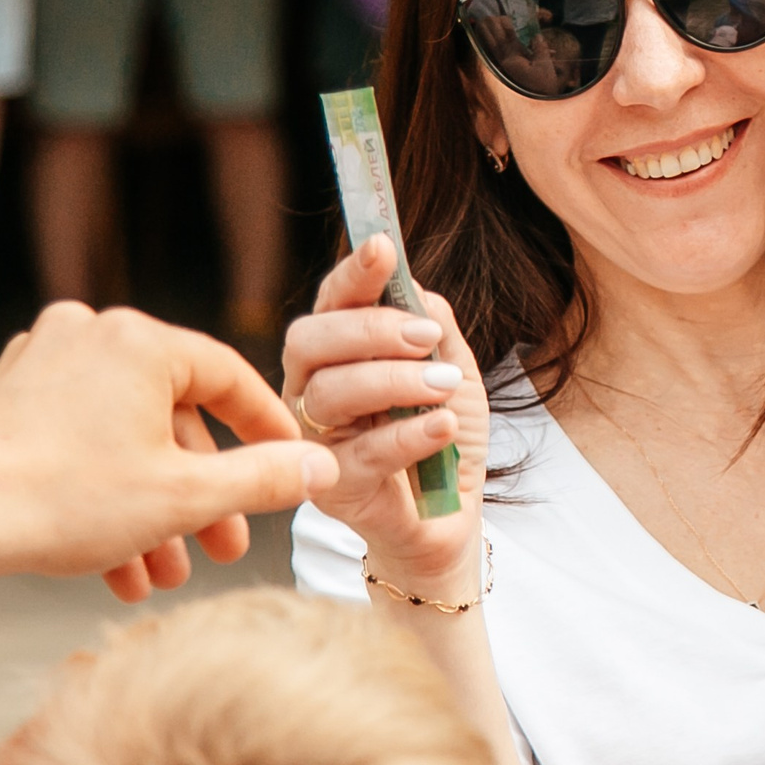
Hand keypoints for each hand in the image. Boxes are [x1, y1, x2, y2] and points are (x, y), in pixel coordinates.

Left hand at [0, 302, 337, 601]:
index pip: (228, 378)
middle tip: (223, 547)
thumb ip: (264, 477)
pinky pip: (79, 439)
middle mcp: (90, 334)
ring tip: (165, 573)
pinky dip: (104, 492)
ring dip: (151, 508)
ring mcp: (42, 361)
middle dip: (199, 494)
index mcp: (139, 340)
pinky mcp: (7, 397)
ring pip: (124, 436)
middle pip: (172, 416)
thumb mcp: (185, 497)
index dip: (266, 430)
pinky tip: (118, 563)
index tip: (290, 467)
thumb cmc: (65, 501)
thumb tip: (322, 466)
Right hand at [286, 237, 490, 590]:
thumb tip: (416, 287)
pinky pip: (361, 453)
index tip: (384, 248)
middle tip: (426, 337)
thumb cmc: (442, 434)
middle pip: (310, 341)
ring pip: (330, 394)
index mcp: (338, 351)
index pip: (332, 301)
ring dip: (394, 381)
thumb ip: (436, 328)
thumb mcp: (454, 371)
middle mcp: (312, 388)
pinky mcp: (329, 488)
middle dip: (369, 329)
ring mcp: (315, 439)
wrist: (451, 516)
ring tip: (443, 385)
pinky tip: (442, 426)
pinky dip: (408, 435)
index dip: (353, 273)